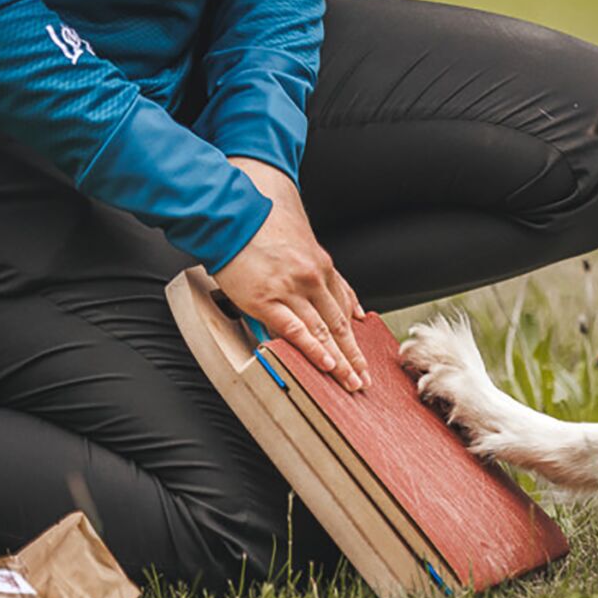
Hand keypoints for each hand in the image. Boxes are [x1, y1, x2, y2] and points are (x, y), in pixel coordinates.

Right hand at [216, 157, 370, 391]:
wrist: (233, 215)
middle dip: (354, 355)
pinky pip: (296, 329)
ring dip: (340, 360)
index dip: (355, 336)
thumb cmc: (260, 232)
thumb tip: (349, 306)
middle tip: (364, 379)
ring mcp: (291, 289)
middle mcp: (312, 279)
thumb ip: (324, 278)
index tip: (362, 357)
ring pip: (323, 331)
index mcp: (321, 267)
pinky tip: (326, 364)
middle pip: (339, 324)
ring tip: (350, 382)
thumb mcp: (300, 251)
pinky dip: (313, 349)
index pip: (344, 309)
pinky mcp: (267, 299)